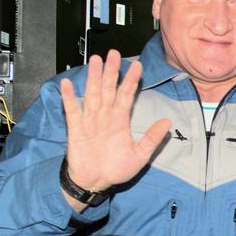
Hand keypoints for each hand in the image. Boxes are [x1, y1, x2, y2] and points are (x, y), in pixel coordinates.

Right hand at [59, 50, 170, 209]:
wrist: (95, 182)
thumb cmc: (116, 169)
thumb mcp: (139, 156)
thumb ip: (152, 138)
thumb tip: (167, 123)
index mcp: (120, 121)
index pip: (126, 96)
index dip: (131, 81)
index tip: (137, 66)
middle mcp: (105, 117)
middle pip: (109, 89)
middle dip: (112, 72)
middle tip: (114, 54)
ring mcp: (90, 121)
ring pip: (92, 94)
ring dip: (93, 78)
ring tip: (95, 61)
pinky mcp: (76, 129)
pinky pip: (72, 111)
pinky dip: (69, 98)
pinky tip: (67, 85)